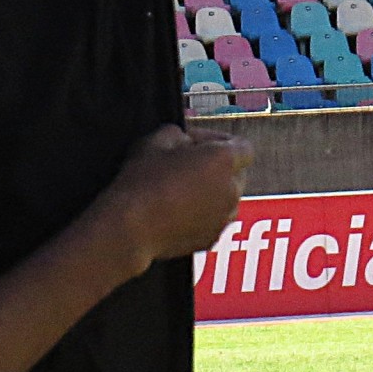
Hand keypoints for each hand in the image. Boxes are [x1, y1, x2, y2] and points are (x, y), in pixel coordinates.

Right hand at [95, 124, 251, 268]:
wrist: (130, 228)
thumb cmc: (142, 182)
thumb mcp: (157, 139)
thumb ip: (181, 134)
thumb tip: (185, 142)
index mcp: (224, 160)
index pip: (242, 146)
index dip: (218, 141)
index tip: (196, 142)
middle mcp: (232, 189)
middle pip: (237, 172)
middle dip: (217, 166)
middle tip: (186, 164)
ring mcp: (224, 217)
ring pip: (227, 197)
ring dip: (211, 191)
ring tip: (180, 189)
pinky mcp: (212, 237)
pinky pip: (215, 219)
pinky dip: (203, 213)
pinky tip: (177, 210)